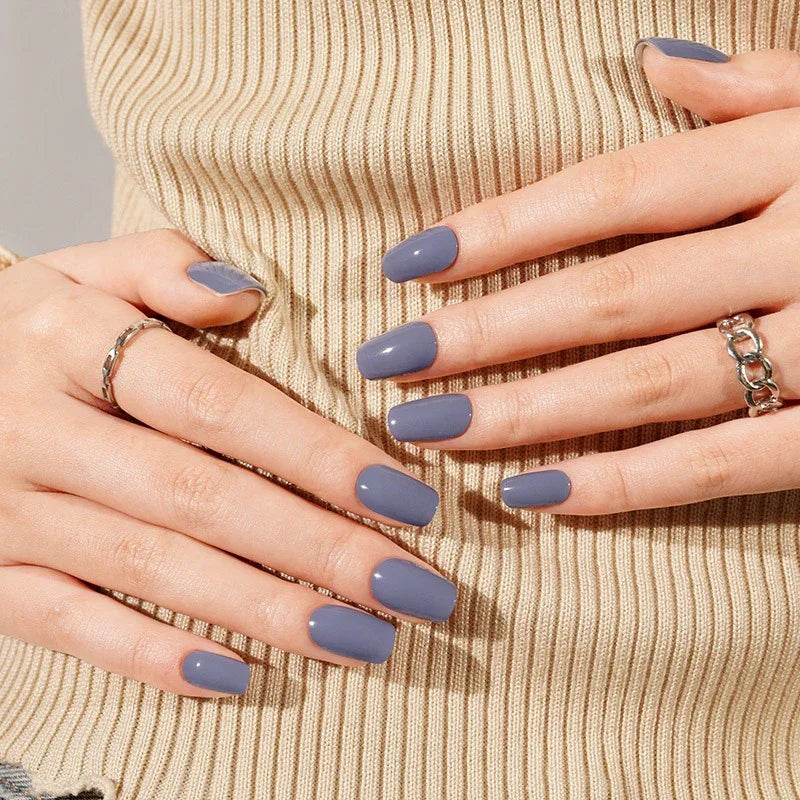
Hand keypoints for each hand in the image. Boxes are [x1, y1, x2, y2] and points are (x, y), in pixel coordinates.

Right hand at [0, 230, 455, 696]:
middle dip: (317, 548)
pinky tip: (239, 676)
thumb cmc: (26, 328)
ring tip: (362, 638)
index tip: (405, 498)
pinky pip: (69, 624)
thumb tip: (246, 292)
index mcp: (69, 339)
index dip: (314, 454)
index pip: (216, 403)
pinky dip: (153, 657)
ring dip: (264, 611)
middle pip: (199, 496)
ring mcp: (7, 511)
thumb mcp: (81, 269)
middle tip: (414, 589)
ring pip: (151, 569)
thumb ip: (162, 265)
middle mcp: (37, 429)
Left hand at [357, 44, 799, 514]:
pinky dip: (629, 483)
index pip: (608, 193)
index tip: (406, 266)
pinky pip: (729, 464)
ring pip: (649, 382)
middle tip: (388, 366)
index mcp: (793, 158)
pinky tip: (538, 496)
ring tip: (432, 432)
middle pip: (606, 295)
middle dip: (486, 334)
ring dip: (529, 413)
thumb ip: (763, 87)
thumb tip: (657, 64)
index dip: (500, 230)